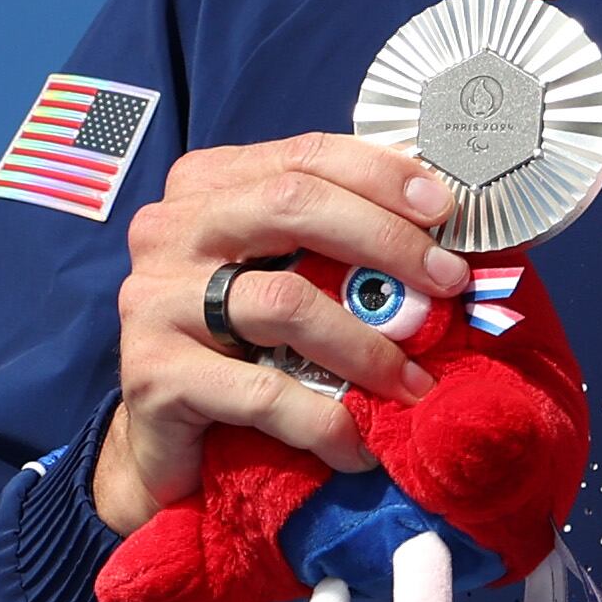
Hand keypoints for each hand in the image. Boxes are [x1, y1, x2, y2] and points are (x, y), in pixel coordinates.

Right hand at [94, 135, 472, 532]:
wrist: (172, 437)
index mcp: (207, 188)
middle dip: (387, 242)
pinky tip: (356, 445)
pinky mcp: (153, 373)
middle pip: (293, 206)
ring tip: (412, 384)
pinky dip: (324, 421)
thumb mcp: (290, 276)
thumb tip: (447, 240)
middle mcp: (170, 231)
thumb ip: (341, 245)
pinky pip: (262, 391)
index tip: (445, 211)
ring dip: (367, 348)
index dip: (382, 177)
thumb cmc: (246, 345)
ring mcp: (153, 300)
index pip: (304, 156)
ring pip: (285, 302)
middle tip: (448, 285)